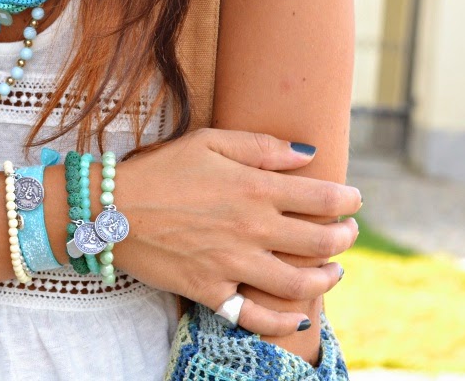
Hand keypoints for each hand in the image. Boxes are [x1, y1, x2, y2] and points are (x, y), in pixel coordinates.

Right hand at [111, 128, 360, 335]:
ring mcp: (233, 265)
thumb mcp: (207, 142)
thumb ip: (260, 146)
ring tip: (334, 271)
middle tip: (348, 233)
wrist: (110, 210)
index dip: (348, 201)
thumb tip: (307, 155)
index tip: (354, 200)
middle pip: (320, 242)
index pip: (323, 199)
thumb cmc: (158, 170)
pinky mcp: (212, 292)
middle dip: (344, 238)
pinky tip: (299, 317)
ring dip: (327, 278)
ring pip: (300, 283)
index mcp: (254, 189)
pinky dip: (283, 321)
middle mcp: (251, 230)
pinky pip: (257, 317)